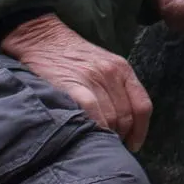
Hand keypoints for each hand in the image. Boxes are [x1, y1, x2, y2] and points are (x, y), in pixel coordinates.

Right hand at [0, 14, 150, 148]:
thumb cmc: (71, 56)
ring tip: (96, 141)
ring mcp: (93, 78)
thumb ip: (115, 88)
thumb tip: (124, 123)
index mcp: (122, 69)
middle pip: (126, 116)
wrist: (42, 38)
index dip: (140, 131)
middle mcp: (112, 73)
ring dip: (105, 135)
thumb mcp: (103, 65)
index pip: (142, 106)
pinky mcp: (74, 84)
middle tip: (108, 144)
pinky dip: (94, 127)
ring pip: (111, 118)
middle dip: (120, 135)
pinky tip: (89, 136)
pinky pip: (92, 113)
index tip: (133, 145)